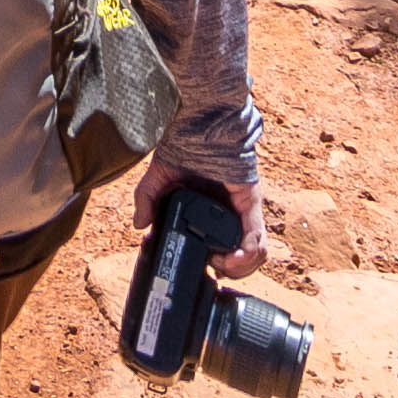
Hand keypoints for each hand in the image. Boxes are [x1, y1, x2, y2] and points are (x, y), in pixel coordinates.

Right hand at [133, 152, 269, 269]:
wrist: (200, 125)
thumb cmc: (185, 147)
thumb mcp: (159, 179)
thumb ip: (147, 200)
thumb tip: (140, 224)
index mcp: (210, 214)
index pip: (221, 250)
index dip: (214, 266)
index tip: (198, 270)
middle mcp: (230, 216)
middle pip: (242, 260)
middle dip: (228, 272)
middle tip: (211, 270)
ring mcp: (243, 212)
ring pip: (255, 255)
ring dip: (239, 268)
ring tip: (220, 265)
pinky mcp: (251, 204)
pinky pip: (257, 238)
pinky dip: (247, 254)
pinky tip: (231, 259)